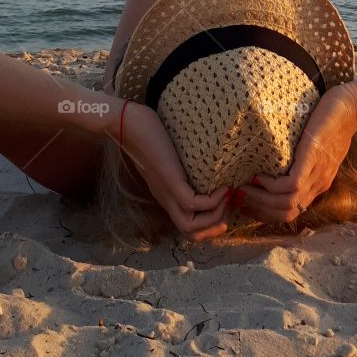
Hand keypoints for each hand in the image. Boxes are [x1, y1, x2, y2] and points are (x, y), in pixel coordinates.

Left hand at [118, 101, 228, 239]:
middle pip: (189, 233)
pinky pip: (191, 203)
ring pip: (190, 226)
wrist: (127, 123)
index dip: (208, 225)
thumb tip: (201, 159)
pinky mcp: (169, 180)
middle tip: (229, 206)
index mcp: (167, 195)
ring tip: (227, 197)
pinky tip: (222, 187)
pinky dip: (211, 201)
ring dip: (214, 216)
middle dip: (214, 228)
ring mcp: (167, 191)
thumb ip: (180, 162)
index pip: (187, 226)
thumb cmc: (148, 133)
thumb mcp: (169, 155)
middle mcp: (166, 198)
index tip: (225, 207)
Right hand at [238, 84, 356, 222]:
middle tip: (239, 197)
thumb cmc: (330, 124)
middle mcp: (317, 185)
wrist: (350, 108)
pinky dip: (272, 185)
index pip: (290, 212)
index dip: (266, 213)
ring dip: (262, 199)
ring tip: (245, 186)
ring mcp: (317, 174)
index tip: (245, 204)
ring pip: (288, 204)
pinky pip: (292, 185)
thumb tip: (274, 165)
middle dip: (260, 209)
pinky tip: (261, 175)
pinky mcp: (312, 159)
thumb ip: (301, 162)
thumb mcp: (316, 150)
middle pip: (287, 213)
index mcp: (317, 185)